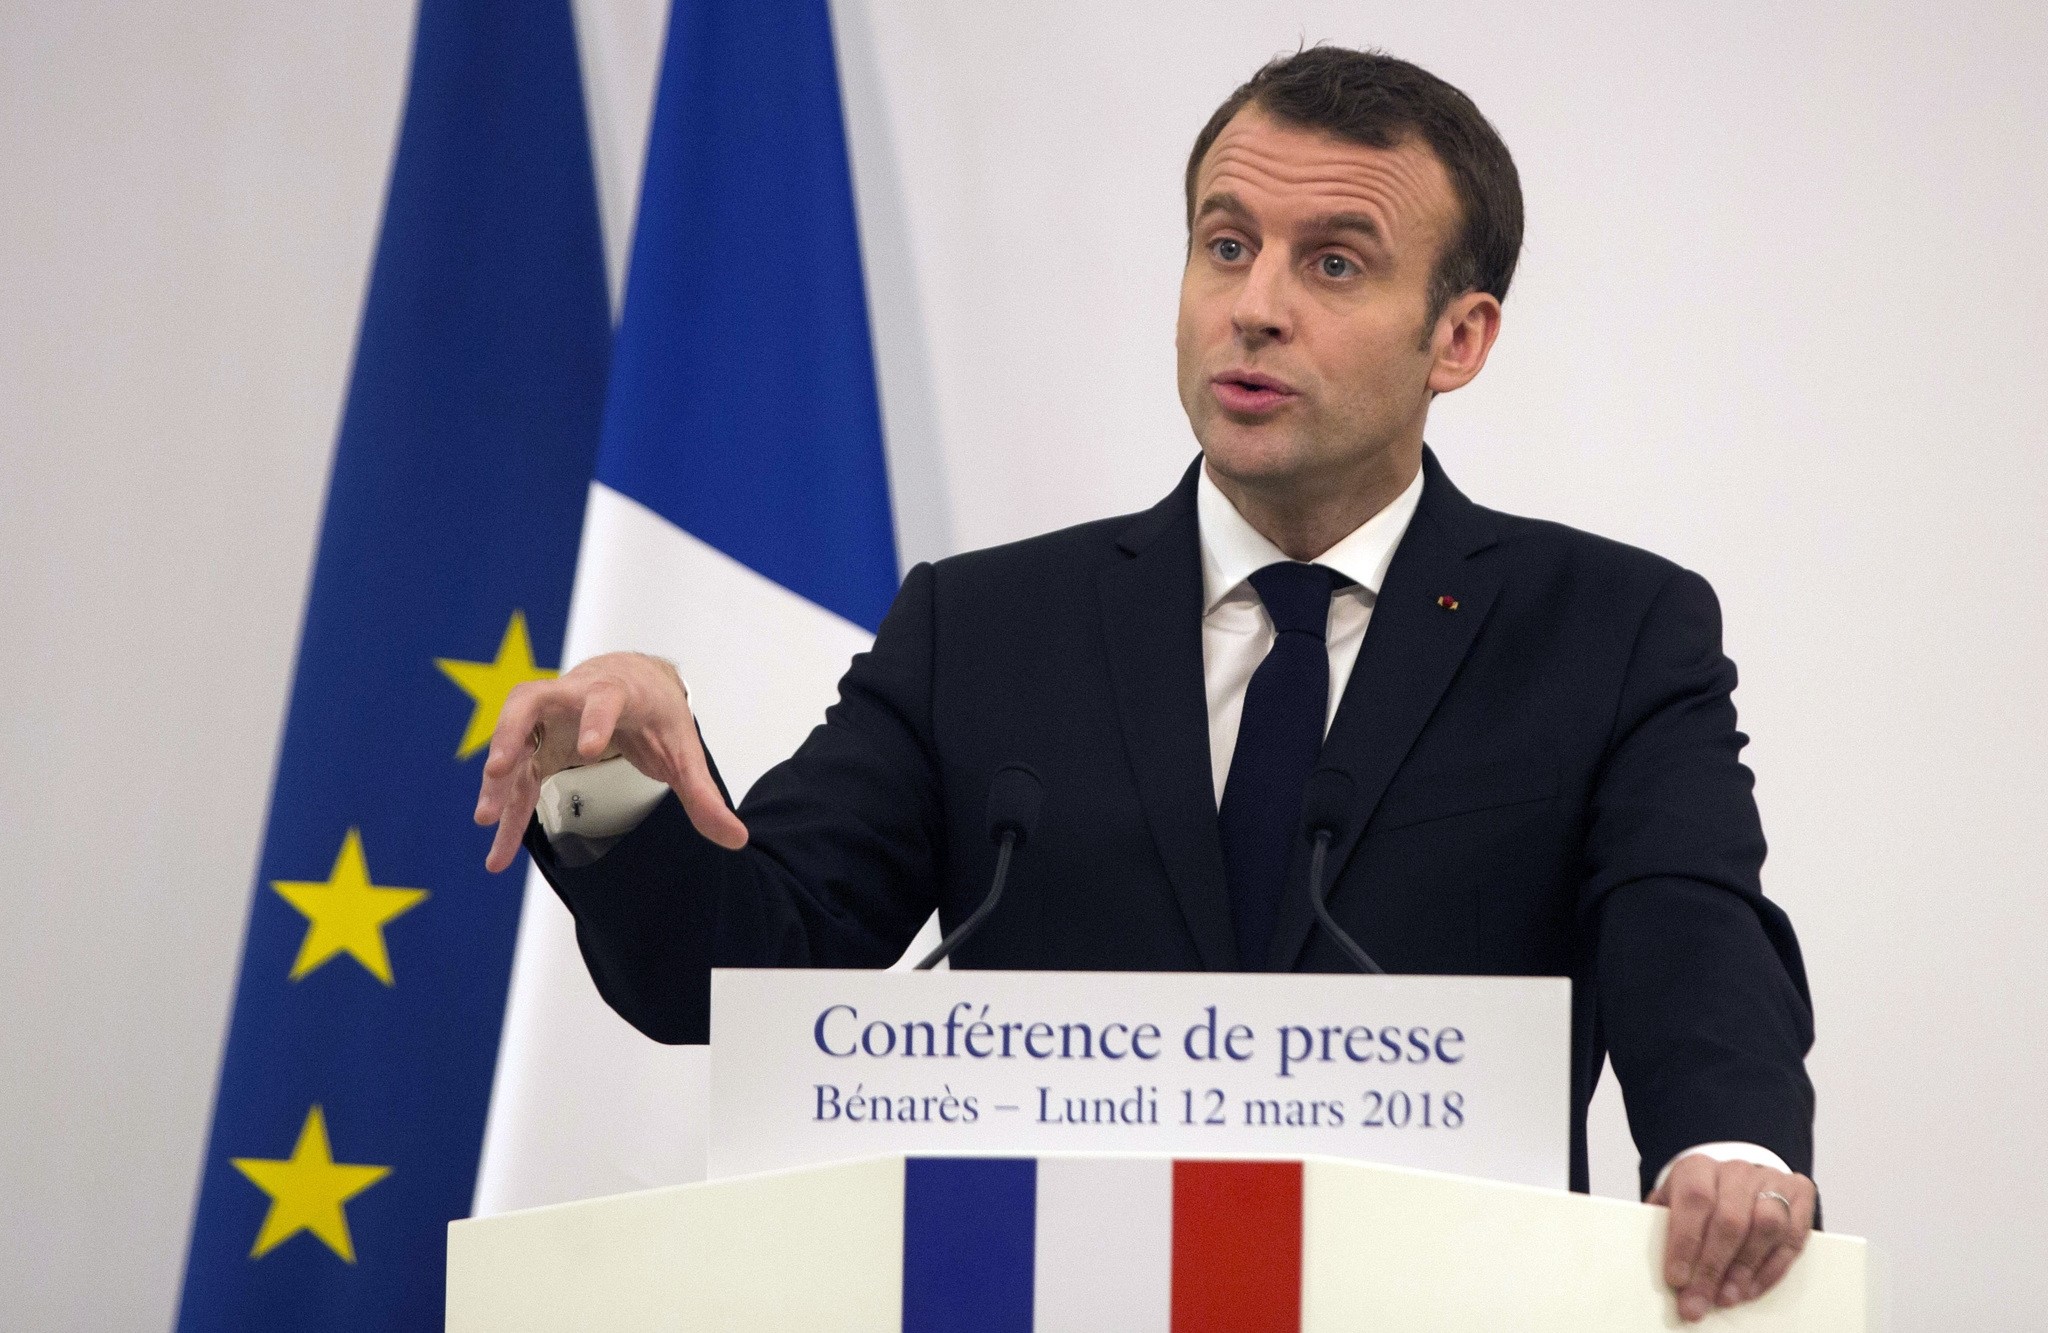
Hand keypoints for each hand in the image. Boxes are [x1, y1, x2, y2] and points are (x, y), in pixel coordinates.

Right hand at [472, 651, 747, 870]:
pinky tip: (499, 852)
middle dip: (513, 732)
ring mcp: (548, 719)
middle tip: (502, 770)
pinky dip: (507, 810)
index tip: (590, 750)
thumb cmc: (657, 712)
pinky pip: (516, 777)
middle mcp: (571, 697)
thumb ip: (704, 795)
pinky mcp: (537, 744)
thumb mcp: (684, 750)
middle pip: (530, 700)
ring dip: (498, 778)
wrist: (632, 681)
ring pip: (512, 738)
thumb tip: (737, 839)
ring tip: (488, 820)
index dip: (595, 720)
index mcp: (614, 692)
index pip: (602, 698)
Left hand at [1650, 1154, 1815, 1320]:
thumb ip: (1663, 1229)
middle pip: (1730, 1220)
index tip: (1677, 1279)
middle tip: (1699, 1300)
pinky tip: (1750, 1290)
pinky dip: (1771, 1270)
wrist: (1735, 1179)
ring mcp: (1772, 1181)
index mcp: (1699, 1167)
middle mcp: (1737, 1170)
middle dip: (1713, 1267)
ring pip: (1765, 1226)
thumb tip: (1658, 1269)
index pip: (1695, 1199)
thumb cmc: (1700, 1200)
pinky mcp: (1799, 1195)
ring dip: (1745, 1269)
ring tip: (1727, 1298)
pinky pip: (1792, 1238)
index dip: (1686, 1242)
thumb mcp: (1673, 1204)